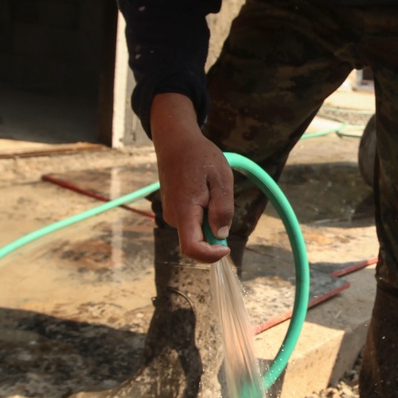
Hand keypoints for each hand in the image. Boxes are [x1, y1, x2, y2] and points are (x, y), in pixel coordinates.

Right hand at [150, 93, 233, 262]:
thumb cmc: (200, 156)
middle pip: (197, 240)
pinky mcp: (173, 209)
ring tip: (210, 188)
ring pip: (196, 229)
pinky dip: (203, 211)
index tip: (226, 248)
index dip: (210, 256)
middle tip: (220, 197)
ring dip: (209, 218)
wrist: (176, 141)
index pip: (192, 249)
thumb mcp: (221, 179)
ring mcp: (171, 213)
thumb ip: (222, 209)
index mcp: (184, 211)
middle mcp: (173, 216)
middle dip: (214, 229)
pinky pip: (192, 220)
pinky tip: (203, 189)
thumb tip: (221, 235)